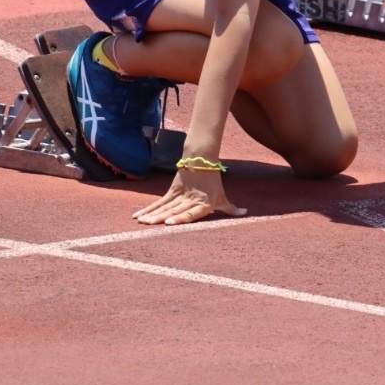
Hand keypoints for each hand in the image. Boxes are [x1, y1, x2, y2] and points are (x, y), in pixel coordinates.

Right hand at [133, 167, 247, 225]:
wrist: (202, 159)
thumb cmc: (214, 182)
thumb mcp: (222, 197)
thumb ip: (231, 208)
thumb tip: (246, 213)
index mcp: (202, 204)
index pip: (189, 213)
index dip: (179, 218)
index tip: (168, 223)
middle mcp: (189, 201)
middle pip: (173, 210)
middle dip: (160, 217)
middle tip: (148, 224)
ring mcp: (179, 195)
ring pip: (164, 206)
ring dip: (151, 214)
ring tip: (141, 221)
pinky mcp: (172, 191)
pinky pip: (159, 202)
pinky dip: (149, 209)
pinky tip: (139, 216)